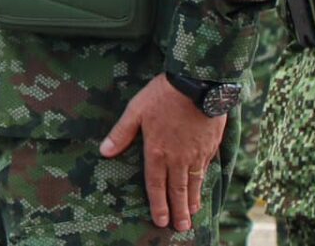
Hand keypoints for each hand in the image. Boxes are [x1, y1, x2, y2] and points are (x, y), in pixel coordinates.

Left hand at [100, 75, 228, 233]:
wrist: (198, 85)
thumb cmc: (162, 95)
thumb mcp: (135, 110)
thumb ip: (121, 133)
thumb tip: (104, 151)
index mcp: (157, 151)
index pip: (155, 184)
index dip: (157, 204)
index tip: (159, 220)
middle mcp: (178, 158)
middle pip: (177, 190)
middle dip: (177, 211)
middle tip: (180, 228)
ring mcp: (196, 154)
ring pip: (193, 184)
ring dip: (191, 201)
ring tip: (191, 215)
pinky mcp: (209, 147)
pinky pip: (205, 171)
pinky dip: (202, 184)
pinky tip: (201, 189)